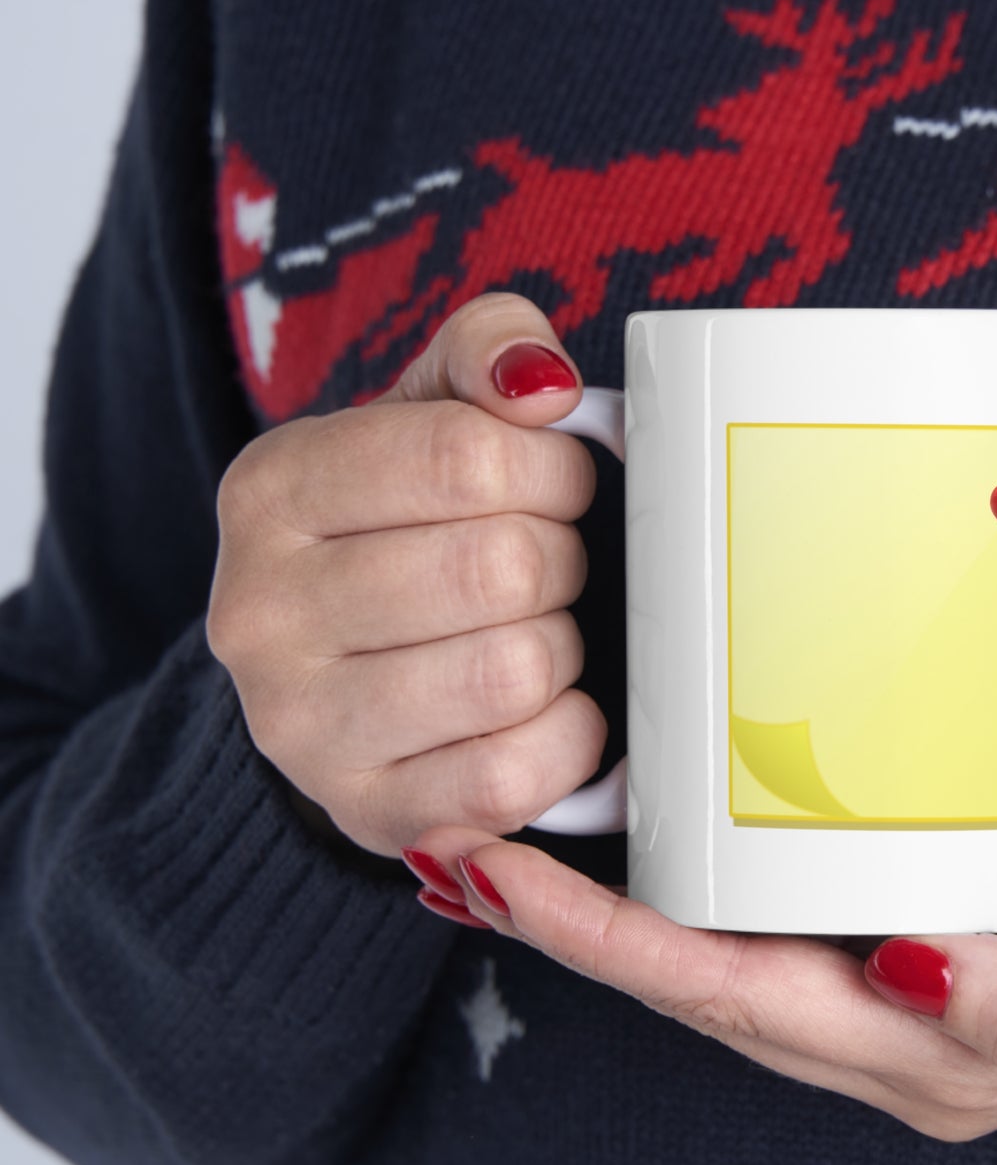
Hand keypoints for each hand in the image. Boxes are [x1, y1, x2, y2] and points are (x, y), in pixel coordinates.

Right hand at [207, 293, 604, 855]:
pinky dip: (566, 738)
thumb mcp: (427, 414)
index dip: (553, 471)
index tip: (558, 487)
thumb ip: (486, 352)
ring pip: (514, 671)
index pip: (466, 456)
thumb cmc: (406, 532)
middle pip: (501, 568)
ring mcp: (303, 728)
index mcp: (272, 490)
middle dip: (561, 561)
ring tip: (536, 635)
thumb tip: (543, 385)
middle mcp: (261, 613)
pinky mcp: (369, 813)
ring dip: (561, 649)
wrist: (342, 678)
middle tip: (548, 568)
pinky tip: (547, 710)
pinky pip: (514, 776)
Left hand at [407, 795, 996, 1139]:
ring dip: (622, 898)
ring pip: (731, 942)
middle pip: (700, 976)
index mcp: (935, 1053)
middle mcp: (897, 1022)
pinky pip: (788, 901)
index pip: (730, 999)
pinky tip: (671, 819)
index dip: (606, 944)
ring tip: (528, 827)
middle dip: (574, 923)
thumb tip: (907, 972)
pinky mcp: (934, 907)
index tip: (496, 874)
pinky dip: (707, 869)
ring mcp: (907, 972)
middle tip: (467, 837)